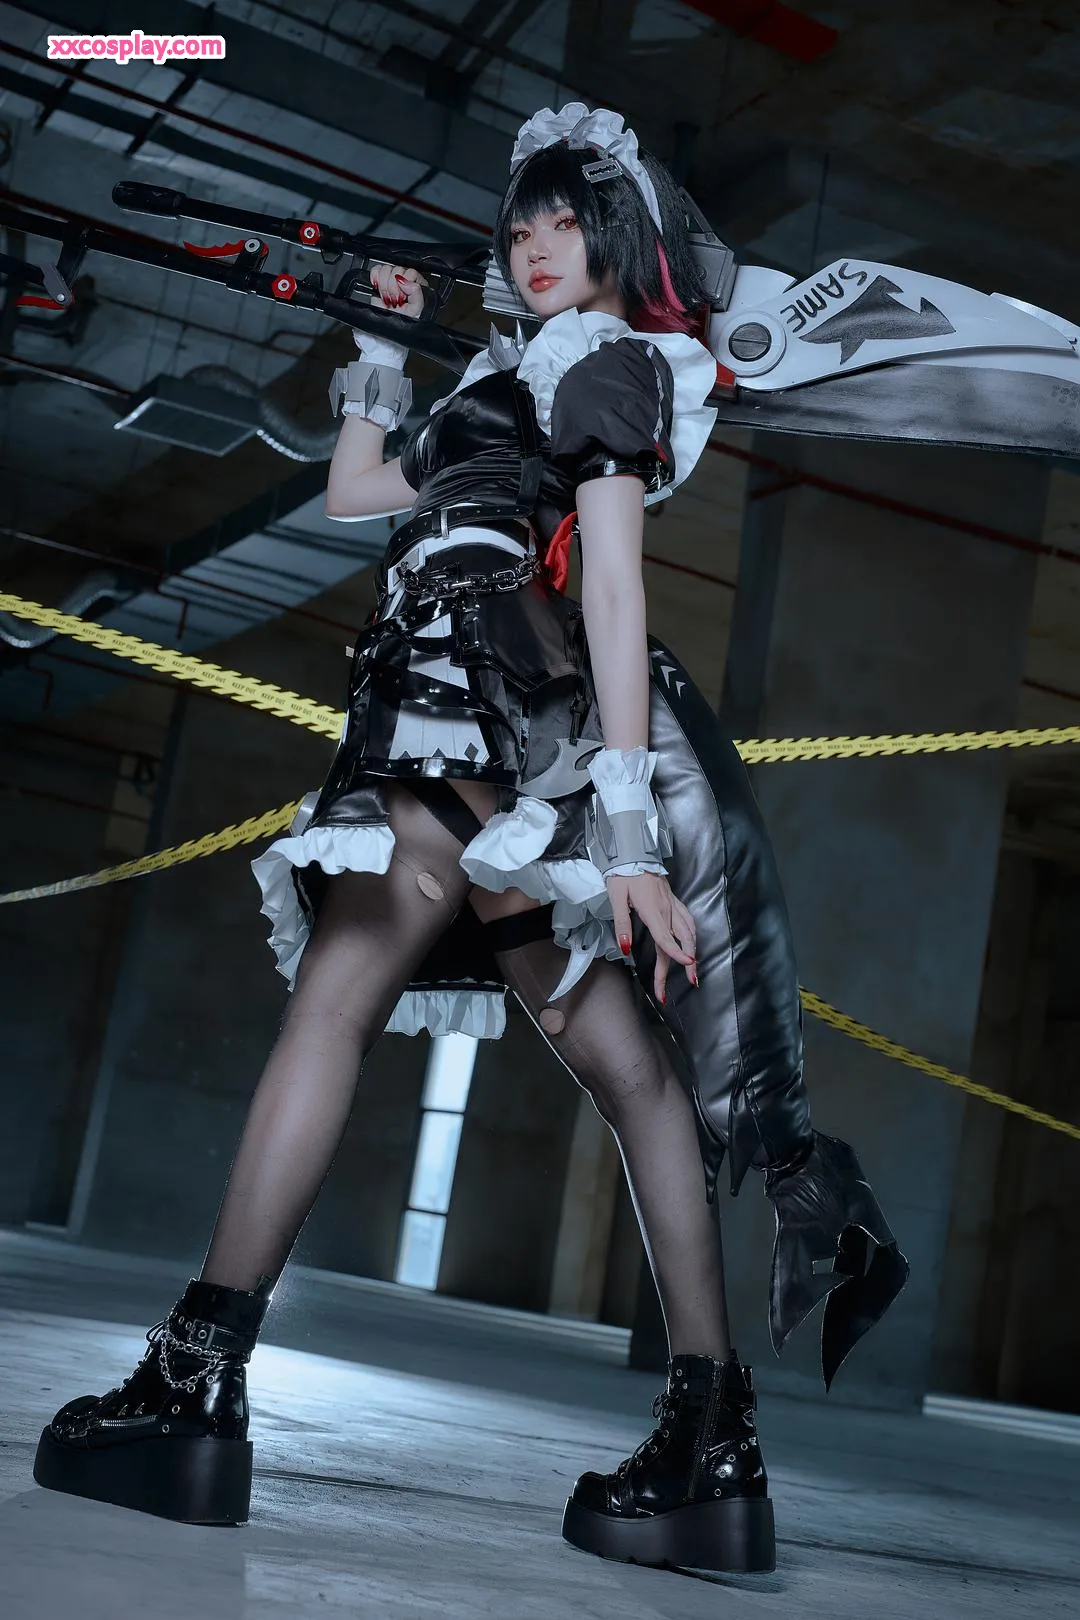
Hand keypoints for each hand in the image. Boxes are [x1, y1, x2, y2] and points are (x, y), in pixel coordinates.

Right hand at [368, 262, 427, 318]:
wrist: (392, 327)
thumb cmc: (407, 320)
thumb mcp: (417, 308)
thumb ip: (416, 292)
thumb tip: (404, 280)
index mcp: (417, 283)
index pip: (409, 272)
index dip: (404, 283)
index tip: (402, 296)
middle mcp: (404, 280)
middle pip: (396, 270)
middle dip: (393, 288)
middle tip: (395, 300)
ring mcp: (391, 279)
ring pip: (385, 269)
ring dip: (384, 285)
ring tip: (387, 298)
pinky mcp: (379, 280)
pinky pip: (376, 270)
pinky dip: (375, 277)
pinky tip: (378, 287)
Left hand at [606, 871, 697, 1003]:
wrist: (634, 852)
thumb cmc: (623, 874)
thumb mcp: (616, 898)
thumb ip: (622, 924)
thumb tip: (625, 948)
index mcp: (652, 910)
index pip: (666, 937)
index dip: (676, 953)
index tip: (687, 965)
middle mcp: (667, 909)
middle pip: (681, 939)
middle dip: (687, 962)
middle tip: (691, 982)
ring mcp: (672, 904)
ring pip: (689, 931)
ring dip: (693, 951)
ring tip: (693, 970)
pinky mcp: (673, 900)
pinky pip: (688, 920)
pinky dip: (692, 935)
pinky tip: (692, 943)